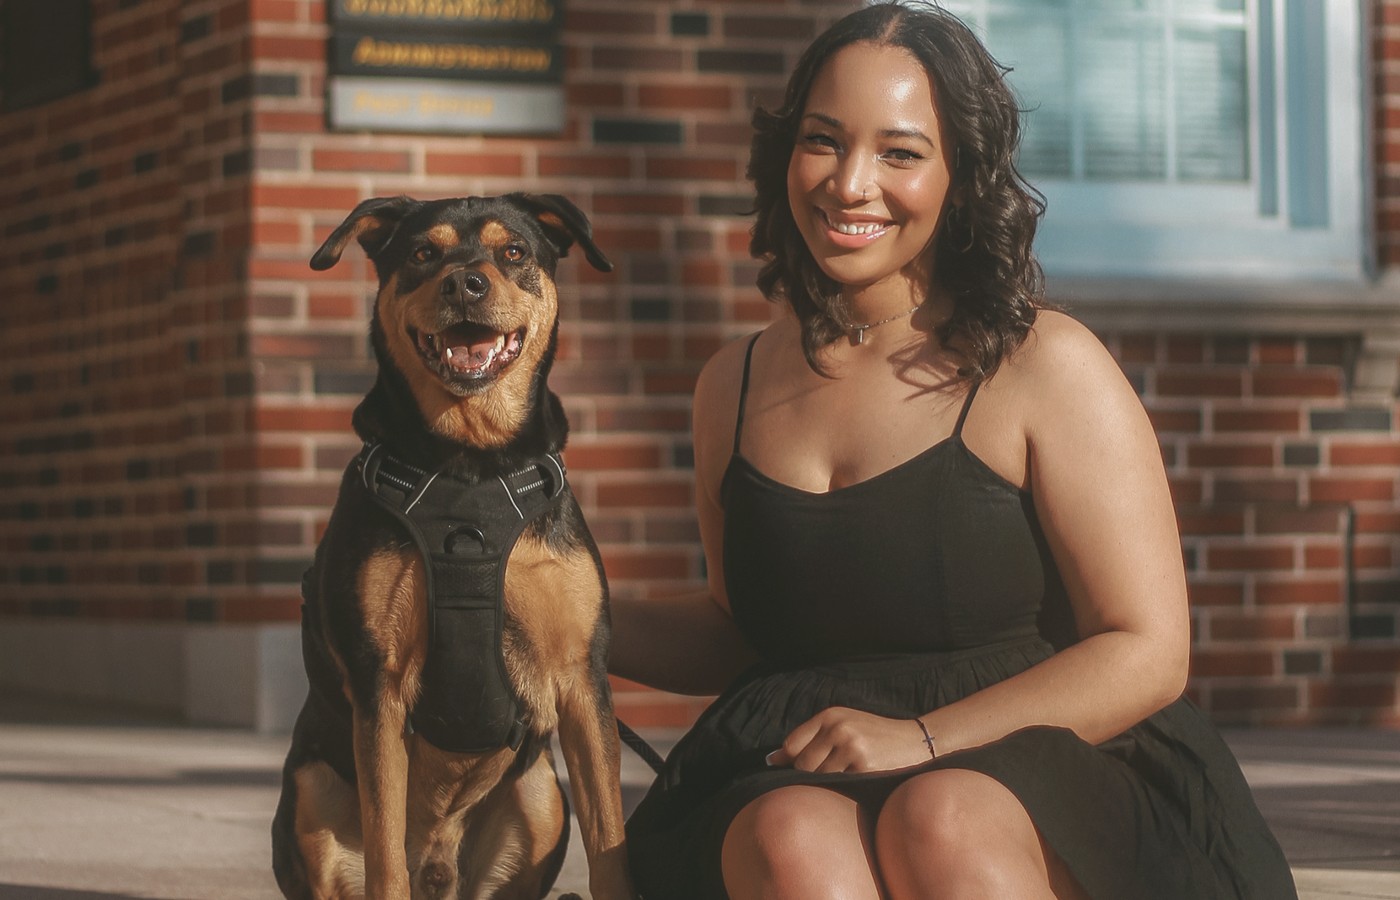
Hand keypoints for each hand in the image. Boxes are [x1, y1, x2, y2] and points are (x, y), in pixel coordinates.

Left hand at [765, 707, 933, 773]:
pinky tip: (858, 778)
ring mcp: (850, 744)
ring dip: (829, 782)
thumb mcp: (843, 726)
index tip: (797, 771)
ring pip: (819, 777)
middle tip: (832, 774)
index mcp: (830, 715)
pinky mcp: (863, 764)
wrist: (915, 741)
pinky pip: (839, 784)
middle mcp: (838, 726)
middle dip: (810, 775)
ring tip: (847, 774)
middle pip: (803, 764)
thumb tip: (772, 760)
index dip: (792, 762)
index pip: (792, 745)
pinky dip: (844, 787)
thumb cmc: (874, 737)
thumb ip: (810, 739)